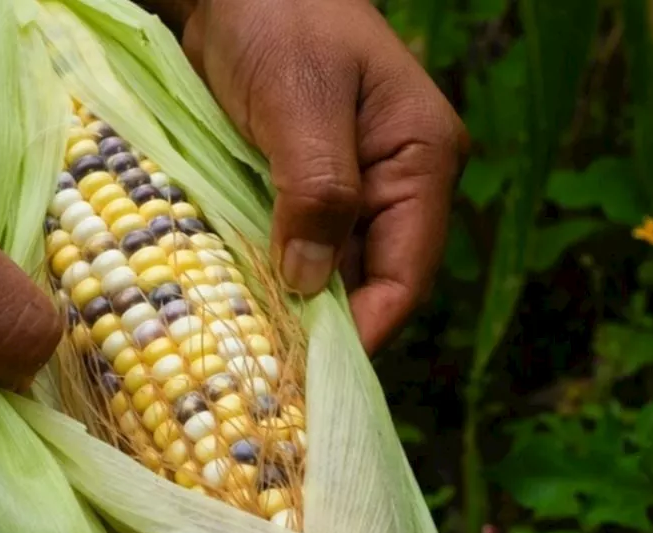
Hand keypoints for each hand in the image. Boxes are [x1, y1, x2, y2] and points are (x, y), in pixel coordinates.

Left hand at [177, 0, 468, 354]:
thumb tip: (311, 286)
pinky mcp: (301, 188)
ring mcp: (348, 188)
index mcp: (421, 159)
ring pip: (327, 272)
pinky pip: (292, 248)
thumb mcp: (299, 103)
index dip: (365, 331)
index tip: (311, 374)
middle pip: (368, 283)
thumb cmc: (280, 21)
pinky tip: (231, 306)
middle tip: (267, 377)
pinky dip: (265, 277)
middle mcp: (394, 184)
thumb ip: (316, 192)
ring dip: (288, 307)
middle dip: (322, 329)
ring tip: (244, 354)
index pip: (406, 272)